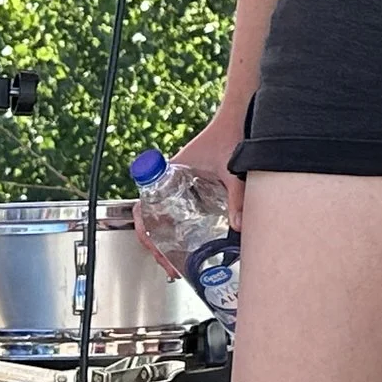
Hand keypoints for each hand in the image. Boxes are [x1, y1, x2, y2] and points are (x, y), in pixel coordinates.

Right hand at [136, 110, 245, 276]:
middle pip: (150, 218)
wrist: (238, 116)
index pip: (143, 205)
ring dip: (163, 239)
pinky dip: (177, 229)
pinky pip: (177, 210)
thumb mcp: (231, 170)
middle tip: (168, 265)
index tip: (154, 246)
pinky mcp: (194, 187)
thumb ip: (236, 196)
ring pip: (161, 216)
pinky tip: (188, 245)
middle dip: (154, 244)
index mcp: (170, 173)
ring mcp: (180, 185)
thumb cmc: (229, 135)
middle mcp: (170, 180)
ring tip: (175, 263)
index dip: (144, 230)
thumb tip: (237, 225)